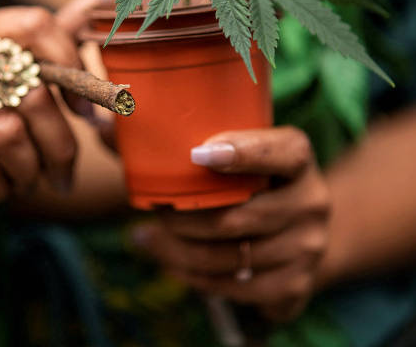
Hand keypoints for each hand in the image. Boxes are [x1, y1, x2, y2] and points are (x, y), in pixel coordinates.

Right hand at [0, 6, 81, 203]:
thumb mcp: (5, 77)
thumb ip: (50, 40)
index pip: (36, 23)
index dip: (73, 67)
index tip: (86, 110)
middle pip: (32, 92)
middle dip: (60, 144)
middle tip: (65, 172)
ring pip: (9, 135)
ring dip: (30, 171)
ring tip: (25, 180)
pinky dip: (0, 188)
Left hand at [132, 127, 329, 321]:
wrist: (290, 230)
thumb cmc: (240, 180)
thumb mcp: (218, 154)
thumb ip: (163, 139)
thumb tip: (103, 125)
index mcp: (298, 157)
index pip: (285, 151)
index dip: (246, 151)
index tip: (199, 154)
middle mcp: (312, 201)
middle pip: (241, 216)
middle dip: (185, 218)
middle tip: (154, 210)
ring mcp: (308, 247)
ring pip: (231, 258)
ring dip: (180, 251)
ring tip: (148, 237)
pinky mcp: (297, 285)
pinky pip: (235, 289)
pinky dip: (195, 278)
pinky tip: (172, 263)